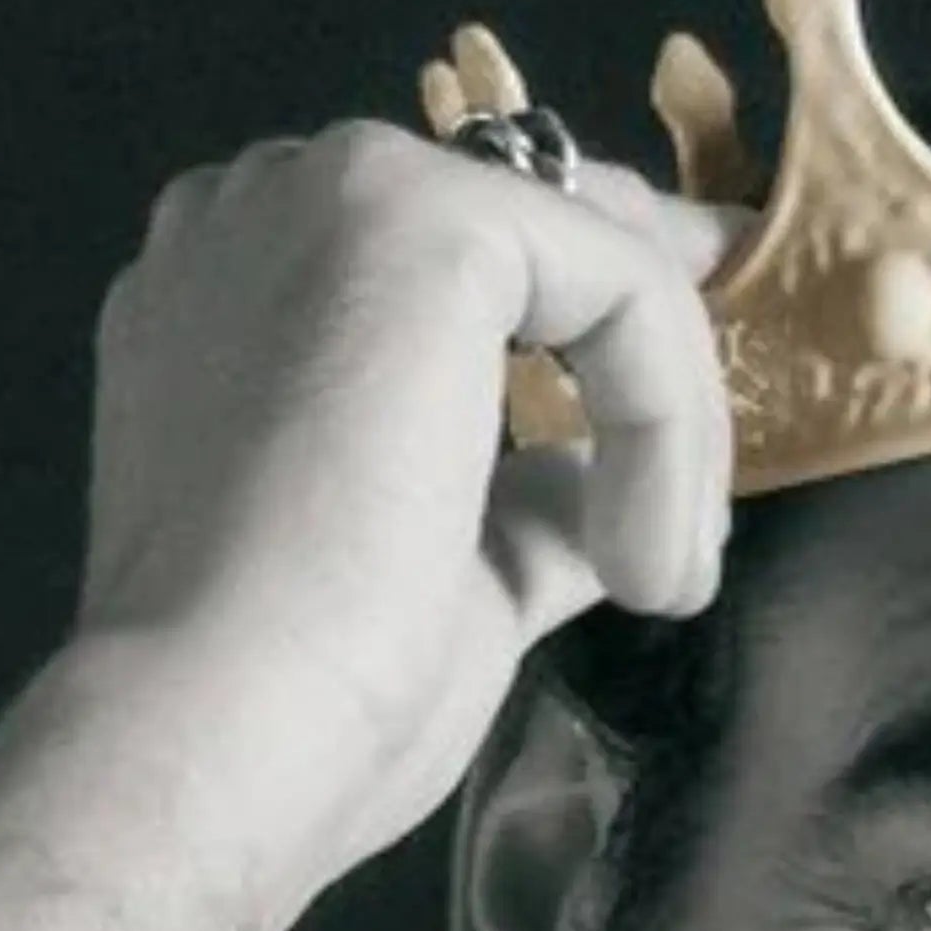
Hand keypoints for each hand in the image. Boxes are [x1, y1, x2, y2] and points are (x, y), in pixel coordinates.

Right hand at [79, 119, 749, 901]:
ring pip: (594, 259)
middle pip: (540, 221)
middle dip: (655, 347)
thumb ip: (521, 499)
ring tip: (661, 579)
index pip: (463, 259)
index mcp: (243, 291)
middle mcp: (270, 209)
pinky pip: (623, 290)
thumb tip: (597, 477)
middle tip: (711, 500)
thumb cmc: (305, 689)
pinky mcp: (417, 214)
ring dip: (669, 422)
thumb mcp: (446, 572)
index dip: (597, 326)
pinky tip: (645, 564)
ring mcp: (332, 194)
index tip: (690, 436)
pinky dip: (669, 426)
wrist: (220, 736)